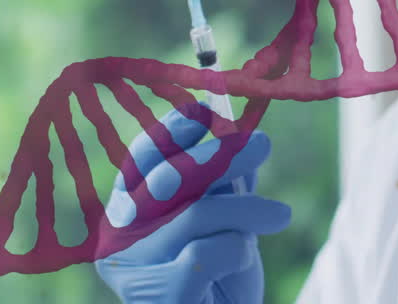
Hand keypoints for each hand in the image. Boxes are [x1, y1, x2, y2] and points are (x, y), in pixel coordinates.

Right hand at [95, 103, 291, 303]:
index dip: (173, 130)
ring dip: (247, 210)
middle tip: (263, 145)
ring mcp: (132, 270)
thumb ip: (218, 177)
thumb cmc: (220, 271)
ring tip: (278, 214)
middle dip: (221, 156)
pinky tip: (242, 261)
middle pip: (169, 178)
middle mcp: (118, 236)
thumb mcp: (221, 215)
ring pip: (195, 213)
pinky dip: (236, 251)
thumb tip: (233, 126)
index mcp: (128, 207)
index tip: (207, 111)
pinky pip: (206, 254)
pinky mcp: (156, 297)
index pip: (142, 158)